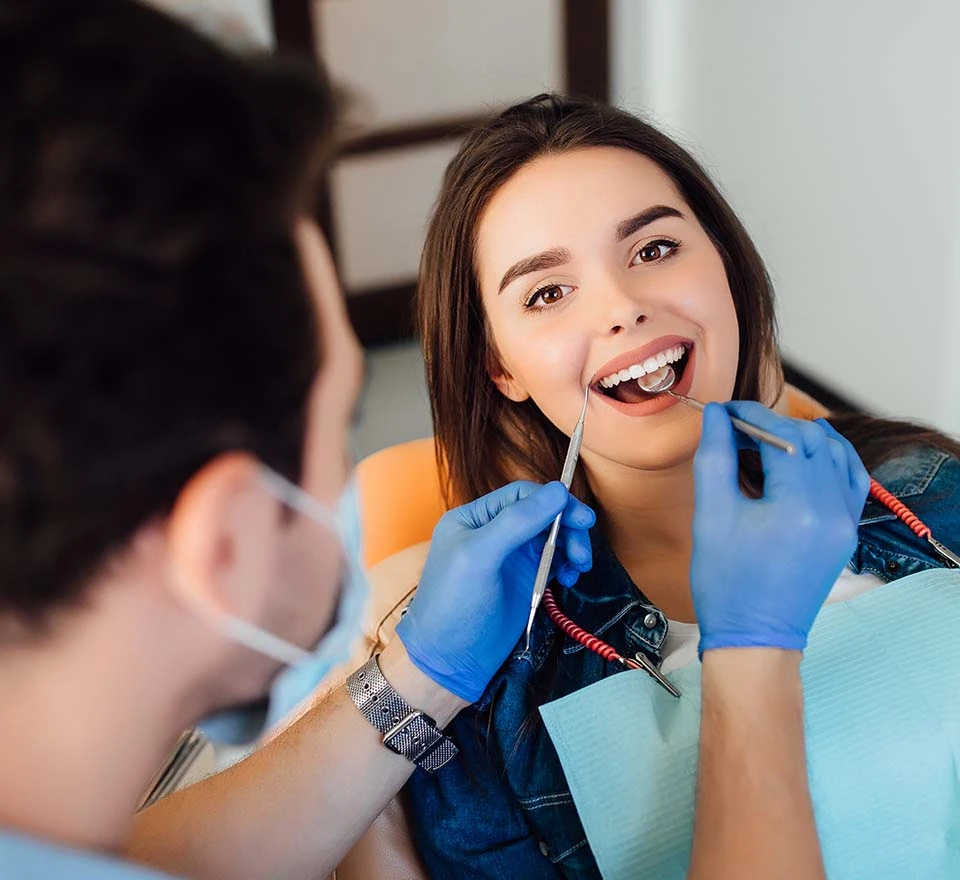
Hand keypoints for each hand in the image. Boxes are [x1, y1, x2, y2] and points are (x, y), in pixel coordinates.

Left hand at [396, 481, 594, 701]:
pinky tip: (570, 578)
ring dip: (571, 546)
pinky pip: (554, 562)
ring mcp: (511, 558)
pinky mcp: (525, 581)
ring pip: (552, 537)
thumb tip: (558, 491)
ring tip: (579, 566)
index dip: (553, 501)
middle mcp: (493, 532)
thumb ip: (517, 521)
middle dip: (567, 527)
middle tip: (583, 549)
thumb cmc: (454, 605)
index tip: (580, 518)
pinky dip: (567, 565)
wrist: (450, 661)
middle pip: (542, 514)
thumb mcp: (480, 556)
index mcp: (474, 518)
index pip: (521, 495)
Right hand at [692, 401, 869, 652]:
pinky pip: (849, 478)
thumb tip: (718, 416)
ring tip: (764, 443)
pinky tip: (804, 455)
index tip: (724, 413)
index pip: (782, 436)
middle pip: (810, 439)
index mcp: (799, 505)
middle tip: (737, 429)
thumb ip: (715, 457)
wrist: (755, 637)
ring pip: (834, 453)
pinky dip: (828, 458)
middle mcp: (833, 509)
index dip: (751, 416)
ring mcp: (846, 521)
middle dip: (773, 425)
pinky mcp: (847, 531)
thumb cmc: (726, 583)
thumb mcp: (711, 515)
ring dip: (800, 438)